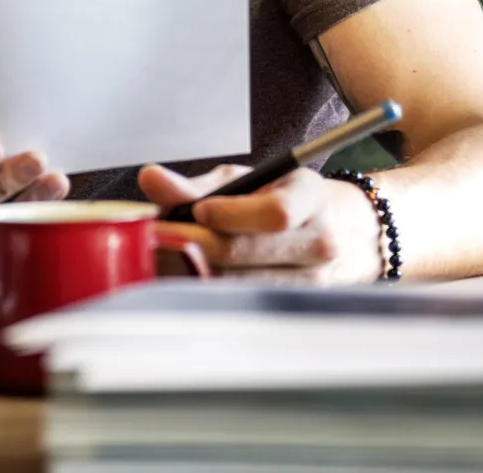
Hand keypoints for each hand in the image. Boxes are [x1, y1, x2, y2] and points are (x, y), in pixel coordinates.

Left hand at [138, 162, 383, 284]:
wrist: (331, 230)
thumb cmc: (275, 197)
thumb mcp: (241, 180)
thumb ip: (194, 185)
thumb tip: (150, 179)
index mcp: (309, 197)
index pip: (275, 213)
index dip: (231, 213)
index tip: (199, 210)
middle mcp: (319, 242)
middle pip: (249, 252)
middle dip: (196, 243)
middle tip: (156, 235)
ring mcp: (312, 279)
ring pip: (242, 281)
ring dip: (197, 269)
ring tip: (165, 254)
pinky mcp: (295, 304)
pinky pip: (246, 299)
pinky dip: (211, 288)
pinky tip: (187, 276)